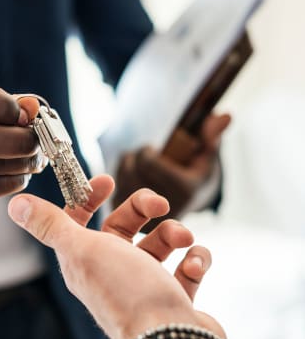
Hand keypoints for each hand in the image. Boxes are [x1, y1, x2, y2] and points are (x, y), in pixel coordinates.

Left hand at [8, 175, 223, 338]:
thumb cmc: (125, 291)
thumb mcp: (81, 249)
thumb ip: (50, 225)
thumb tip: (15, 204)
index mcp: (84, 259)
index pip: (79, 221)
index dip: (88, 198)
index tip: (107, 182)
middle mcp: (111, 271)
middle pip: (123, 226)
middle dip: (142, 208)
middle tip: (160, 205)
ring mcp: (144, 286)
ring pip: (158, 244)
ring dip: (173, 233)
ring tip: (183, 240)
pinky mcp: (172, 298)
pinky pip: (185, 268)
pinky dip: (194, 260)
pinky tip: (195, 264)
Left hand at [113, 113, 230, 223]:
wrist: (186, 209)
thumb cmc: (196, 175)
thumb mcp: (207, 156)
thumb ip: (212, 136)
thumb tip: (225, 115)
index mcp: (184, 191)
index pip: (147, 161)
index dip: (146, 151)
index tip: (152, 149)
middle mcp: (164, 208)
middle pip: (132, 168)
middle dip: (136, 157)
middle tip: (145, 157)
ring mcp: (144, 218)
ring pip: (120, 178)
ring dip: (126, 166)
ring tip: (139, 167)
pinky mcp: (128, 223)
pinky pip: (113, 190)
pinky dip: (118, 180)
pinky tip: (130, 179)